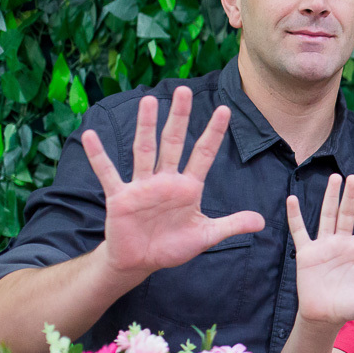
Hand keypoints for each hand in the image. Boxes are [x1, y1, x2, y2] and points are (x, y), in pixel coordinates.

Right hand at [85, 86, 264, 283]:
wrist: (140, 262)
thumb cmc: (172, 246)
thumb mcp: (205, 236)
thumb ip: (232, 226)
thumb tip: (262, 222)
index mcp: (188, 187)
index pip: (203, 154)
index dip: (213, 133)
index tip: (225, 109)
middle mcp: (165, 180)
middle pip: (173, 142)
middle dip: (179, 118)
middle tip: (183, 90)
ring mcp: (141, 186)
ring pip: (145, 151)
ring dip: (146, 126)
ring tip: (148, 101)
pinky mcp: (120, 197)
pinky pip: (107, 173)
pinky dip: (98, 156)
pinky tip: (90, 136)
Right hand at [287, 174, 353, 326]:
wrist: (325, 318)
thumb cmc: (352, 305)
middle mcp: (343, 242)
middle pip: (348, 213)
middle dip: (352, 195)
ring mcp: (324, 246)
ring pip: (327, 216)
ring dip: (330, 198)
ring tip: (335, 179)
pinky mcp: (306, 253)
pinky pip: (299, 231)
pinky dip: (295, 216)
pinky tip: (292, 199)